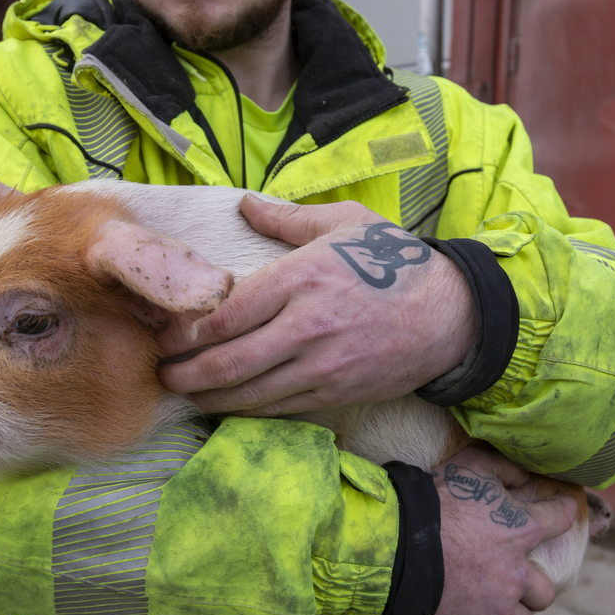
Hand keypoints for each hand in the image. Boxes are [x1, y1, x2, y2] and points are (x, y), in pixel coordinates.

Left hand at [157, 197, 475, 414]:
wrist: (451, 314)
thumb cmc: (393, 261)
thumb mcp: (344, 222)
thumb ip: (287, 218)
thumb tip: (243, 204)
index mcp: (303, 277)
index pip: (225, 314)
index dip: (185, 332)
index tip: (164, 336)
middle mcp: (308, 326)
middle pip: (226, 362)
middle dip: (184, 374)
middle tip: (162, 374)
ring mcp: (322, 366)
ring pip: (248, 394)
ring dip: (208, 399)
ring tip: (186, 394)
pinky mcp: (336, 393)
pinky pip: (278, 410)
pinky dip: (245, 411)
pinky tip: (226, 405)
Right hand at [420, 447, 578, 614]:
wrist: (394, 542)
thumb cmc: (433, 499)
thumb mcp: (472, 465)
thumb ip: (506, 469)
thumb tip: (525, 478)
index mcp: (523, 530)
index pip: (561, 519)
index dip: (561, 511)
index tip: (557, 510)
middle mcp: (517, 573)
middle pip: (545, 591)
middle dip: (533, 584)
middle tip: (513, 575)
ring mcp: (495, 608)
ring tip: (496, 608)